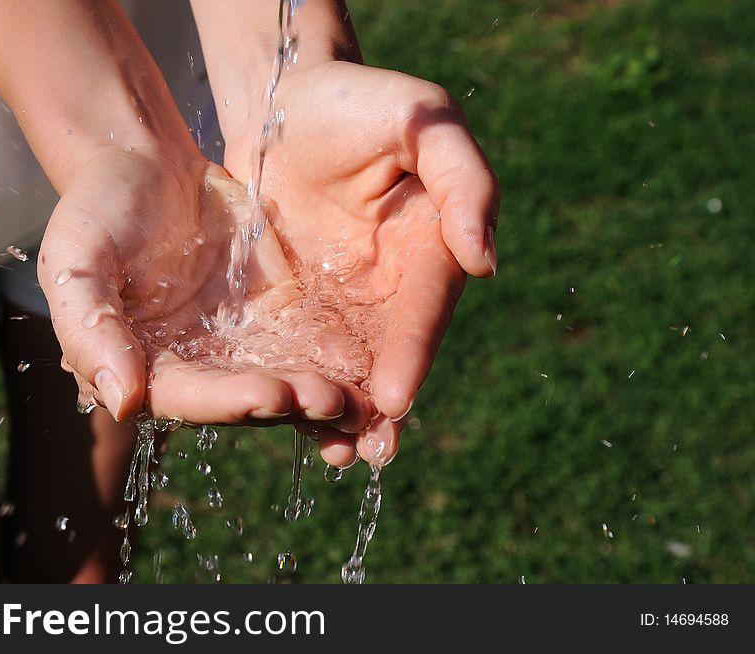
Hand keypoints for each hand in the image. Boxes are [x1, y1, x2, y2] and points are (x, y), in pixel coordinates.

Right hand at [37, 145, 369, 430]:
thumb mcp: (76, 262)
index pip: (191, 398)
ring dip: (321, 392)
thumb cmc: (99, 209)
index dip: (230, 403)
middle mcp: (200, 365)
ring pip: (287, 377)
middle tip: (332, 401)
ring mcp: (242, 342)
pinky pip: (310, 341)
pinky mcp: (278, 314)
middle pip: (248, 397)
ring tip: (358, 396)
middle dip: (289, 402)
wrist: (145, 161)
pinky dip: (337, 357)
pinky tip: (368, 365)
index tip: (270, 396)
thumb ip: (90, 330)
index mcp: (149, 366)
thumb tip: (120, 402)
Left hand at [222, 61, 500, 465]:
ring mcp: (348, 299)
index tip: (396, 397)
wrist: (283, 102)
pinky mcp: (304, 305)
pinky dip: (301, 388)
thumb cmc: (357, 102)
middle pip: (394, 352)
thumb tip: (486, 259)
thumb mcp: (420, 119)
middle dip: (386, 405)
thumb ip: (464, 180)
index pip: (424, 306)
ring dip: (347, 413)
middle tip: (375, 453)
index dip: (413, 351)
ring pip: (352, 364)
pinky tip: (293, 425)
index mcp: (430, 244)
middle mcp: (394, 284)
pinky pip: (305, 351)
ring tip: (339, 457)